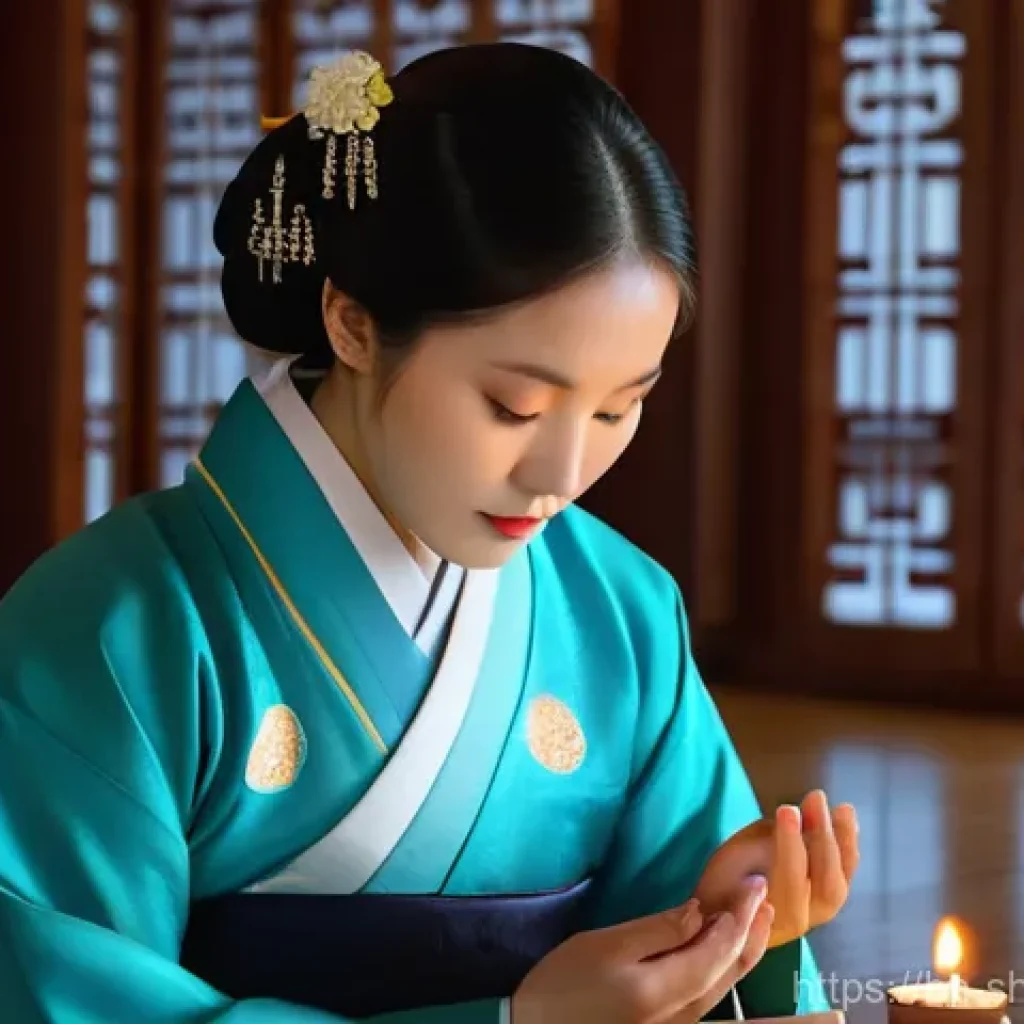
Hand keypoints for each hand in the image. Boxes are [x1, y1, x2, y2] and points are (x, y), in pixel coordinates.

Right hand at [511, 875, 773, 1023]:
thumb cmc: (565, 981)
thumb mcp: (607, 944)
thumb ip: (658, 931)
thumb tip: (699, 913)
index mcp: (665, 990)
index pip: (719, 948)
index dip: (740, 916)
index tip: (755, 883)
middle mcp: (681, 1015)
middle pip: (728, 972)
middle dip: (750, 933)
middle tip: (763, 896)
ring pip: (722, 985)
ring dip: (741, 949)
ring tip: (755, 918)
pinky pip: (706, 992)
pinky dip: (722, 966)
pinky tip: (722, 948)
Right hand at [694, 790, 858, 947]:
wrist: (726, 919)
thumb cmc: (720, 886)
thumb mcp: (729, 862)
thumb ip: (761, 845)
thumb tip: (794, 820)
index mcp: (769, 914)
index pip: (790, 877)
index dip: (791, 842)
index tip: (788, 809)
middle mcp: (800, 921)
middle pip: (824, 882)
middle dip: (822, 836)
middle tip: (815, 797)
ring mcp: (816, 915)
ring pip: (839, 882)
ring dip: (843, 841)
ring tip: (843, 808)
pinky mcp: (824, 904)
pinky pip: (842, 878)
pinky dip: (846, 849)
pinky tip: (845, 821)